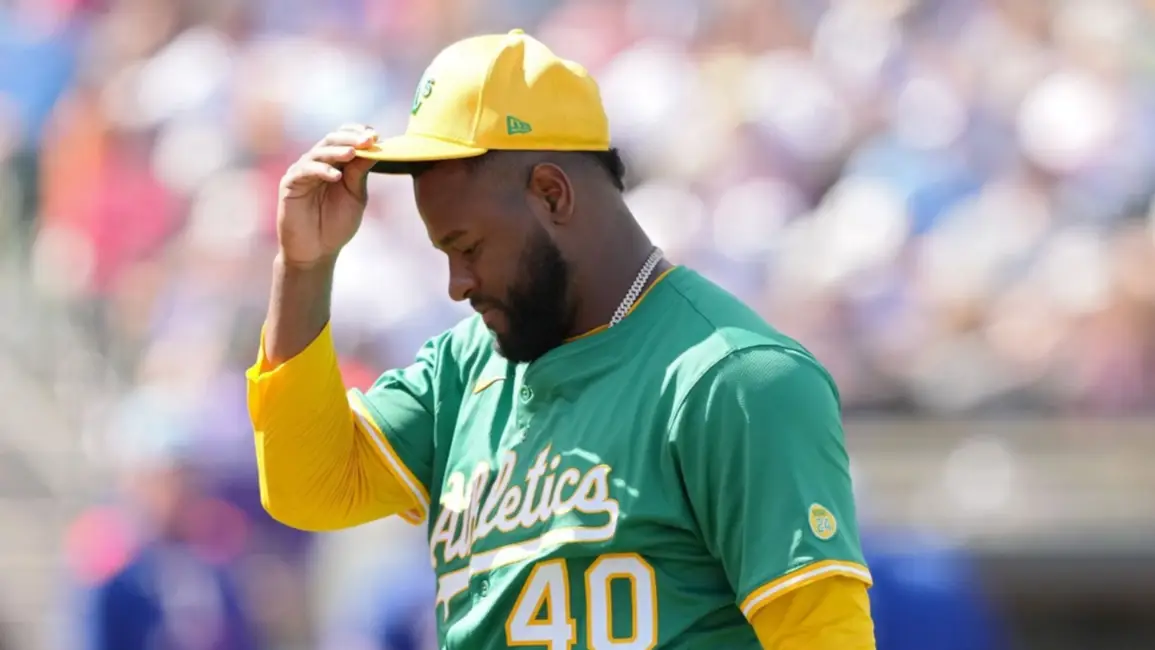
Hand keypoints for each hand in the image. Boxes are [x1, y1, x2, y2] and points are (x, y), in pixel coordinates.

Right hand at [277, 124, 378, 266]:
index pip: (345, 139)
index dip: (358, 133)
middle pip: (332, 140)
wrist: (316, 252)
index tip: (376, 136)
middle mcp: (318, 163)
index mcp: (335, 163)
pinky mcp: (290, 183)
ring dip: (337, 151)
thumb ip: (361, 172)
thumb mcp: (355, 195)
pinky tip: (336, 176)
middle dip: (351, 138)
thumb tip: (375, 146)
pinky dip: (321, 171)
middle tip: (368, 140)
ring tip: (352, 153)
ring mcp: (303, 171)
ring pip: (319, 152)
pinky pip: (305, 171)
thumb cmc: (336, 225)